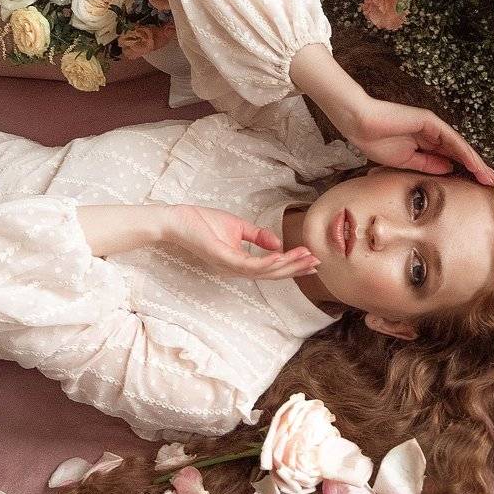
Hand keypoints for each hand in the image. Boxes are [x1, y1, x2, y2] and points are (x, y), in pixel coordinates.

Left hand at [162, 205, 320, 279]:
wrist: (176, 220)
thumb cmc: (202, 222)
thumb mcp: (238, 227)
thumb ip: (258, 237)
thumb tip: (279, 244)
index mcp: (239, 262)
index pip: (270, 268)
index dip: (292, 266)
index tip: (312, 260)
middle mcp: (235, 269)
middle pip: (271, 274)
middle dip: (295, 268)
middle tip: (316, 263)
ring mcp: (228, 265)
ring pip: (263, 271)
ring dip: (286, 264)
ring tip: (305, 257)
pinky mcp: (221, 258)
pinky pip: (247, 265)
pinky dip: (266, 262)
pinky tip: (280, 255)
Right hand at [342, 96, 493, 185]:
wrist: (360, 124)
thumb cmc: (376, 141)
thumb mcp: (406, 161)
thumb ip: (428, 164)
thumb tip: (450, 169)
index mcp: (426, 143)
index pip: (451, 159)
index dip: (466, 172)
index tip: (479, 187)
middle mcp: (433, 133)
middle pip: (461, 153)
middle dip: (478, 169)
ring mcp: (434, 126)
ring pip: (461, 147)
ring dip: (477, 163)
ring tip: (490, 178)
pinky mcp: (431, 122)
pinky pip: (452, 140)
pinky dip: (465, 153)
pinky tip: (476, 165)